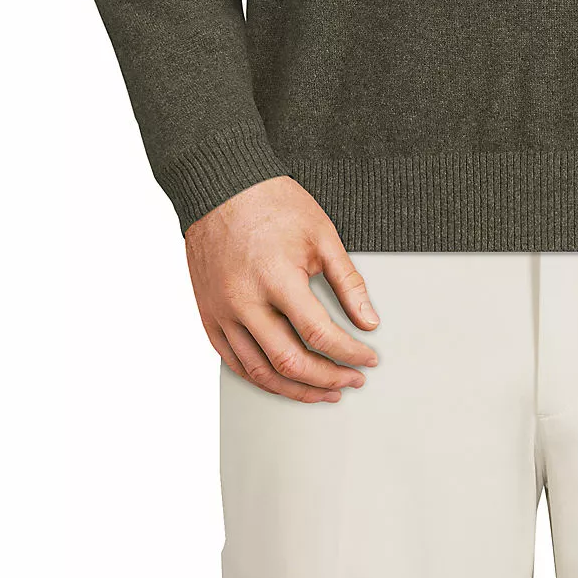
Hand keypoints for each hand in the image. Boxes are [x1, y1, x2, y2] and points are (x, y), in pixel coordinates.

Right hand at [185, 176, 380, 403]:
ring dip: (295, 389)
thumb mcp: (321, 235)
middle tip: (352, 380)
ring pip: (259, 372)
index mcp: (277, 278)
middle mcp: (244, 301)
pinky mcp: (208, 315)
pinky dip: (261, 378)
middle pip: (290, 362)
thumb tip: (368, 319)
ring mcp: (222, 311)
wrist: (221, 186)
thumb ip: (348, 281)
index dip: (350, 353)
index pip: (320, 334)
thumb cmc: (270, 203)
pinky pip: (233, 362)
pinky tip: (283, 380)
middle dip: (328, 380)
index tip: (368, 358)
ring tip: (323, 391)